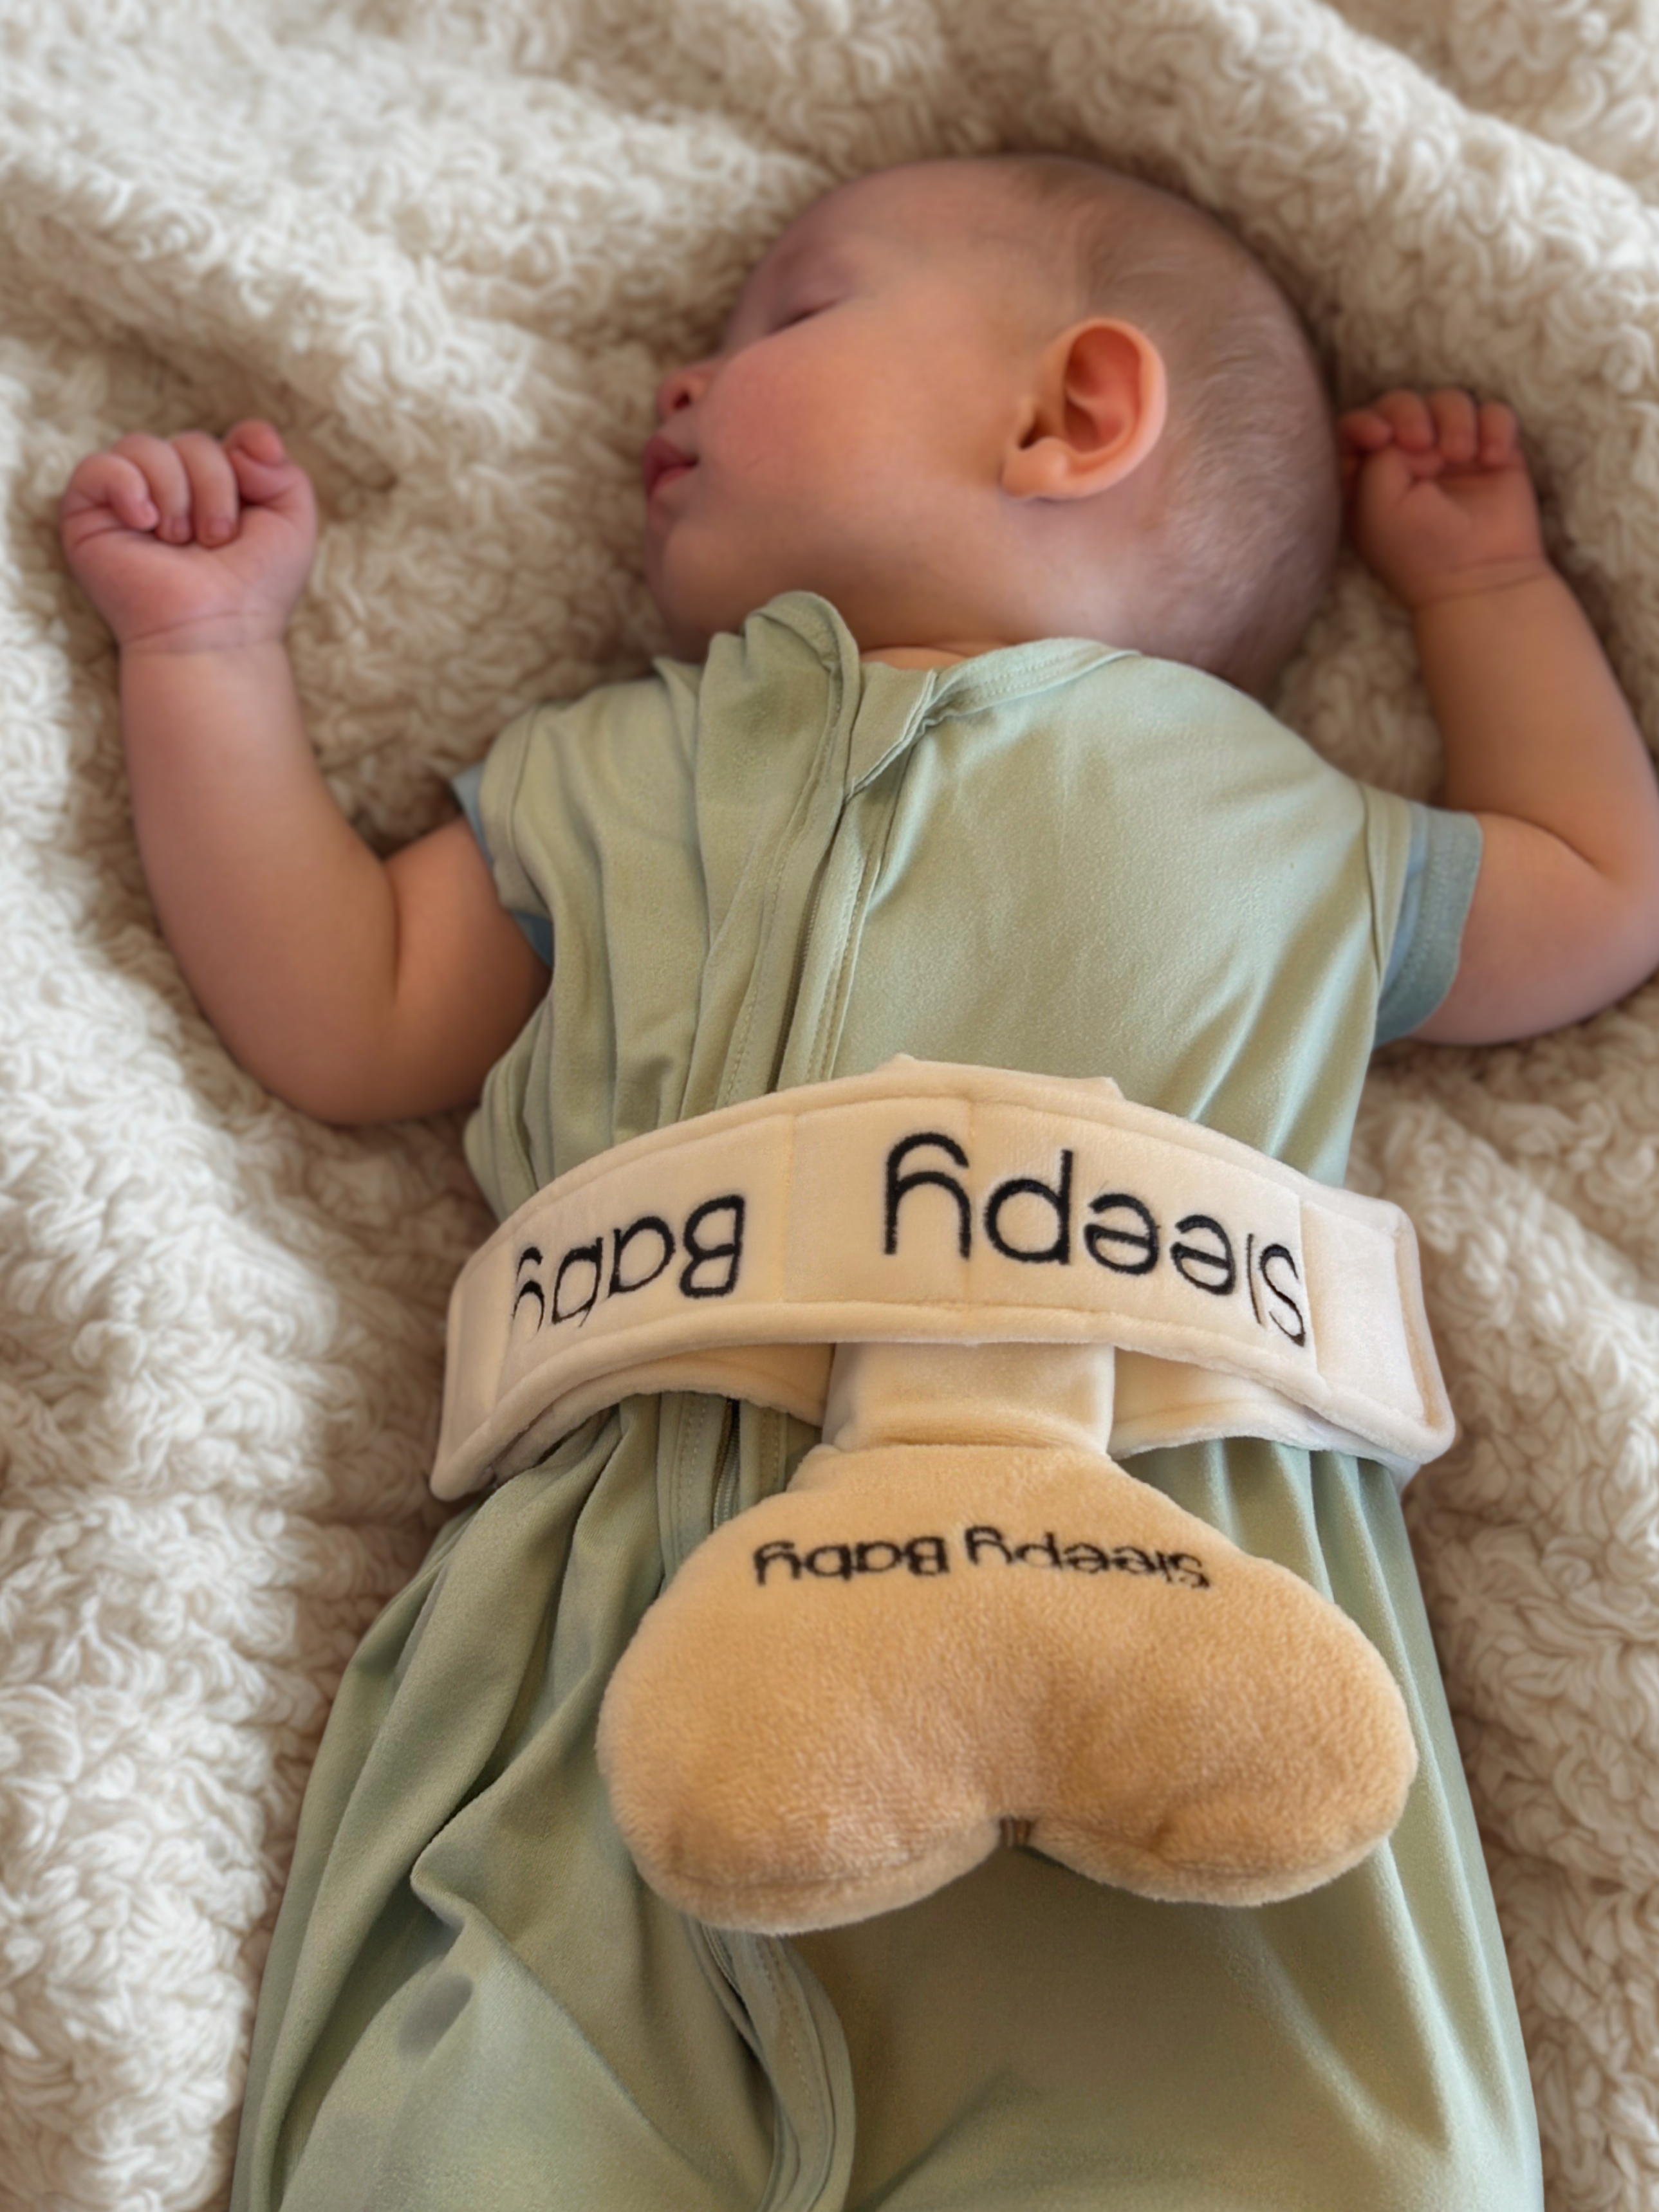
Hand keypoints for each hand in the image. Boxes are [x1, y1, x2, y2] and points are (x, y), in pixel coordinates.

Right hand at [60, 422, 317, 655]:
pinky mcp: (88, 515)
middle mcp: (173, 490)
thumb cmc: (255, 589)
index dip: (246, 442)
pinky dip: (127, 486)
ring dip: (175, 492)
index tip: (259, 460)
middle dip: (214, 485)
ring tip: (181, 541)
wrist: (216, 632)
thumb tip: (247, 441)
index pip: (228, 439)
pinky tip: (145, 522)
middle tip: (217, 539)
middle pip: (192, 441)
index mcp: (218, 491)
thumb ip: (286, 471)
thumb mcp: (293, 525)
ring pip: (145, 446)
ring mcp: (129, 500)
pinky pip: (99, 466)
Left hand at [1339, 389, 1547, 612]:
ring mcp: (1449, 455)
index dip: (1365, 420)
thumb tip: (1402, 427)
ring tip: (1460, 455)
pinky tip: (1493, 460)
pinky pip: (1494, 413)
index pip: (1355, 428)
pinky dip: (1495, 427)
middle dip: (1409, 411)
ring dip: (1454, 417)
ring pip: (1448, 401)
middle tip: (1422, 441)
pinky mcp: (1491, 453)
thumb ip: (1375, 454)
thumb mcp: (1376, 503)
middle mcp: (1406, 462)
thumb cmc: (1419, 549)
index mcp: (1367, 478)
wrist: (1483, 577)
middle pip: (1400, 404)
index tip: (1381, 436)